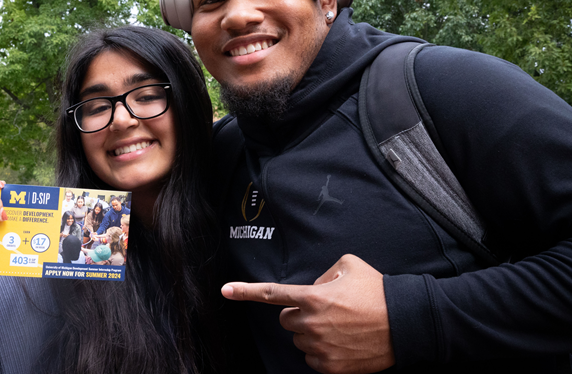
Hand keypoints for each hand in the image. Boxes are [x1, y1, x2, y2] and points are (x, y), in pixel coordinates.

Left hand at [222, 254, 393, 373]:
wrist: (405, 324)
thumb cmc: (377, 292)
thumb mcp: (349, 266)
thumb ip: (322, 274)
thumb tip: (312, 288)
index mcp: (312, 297)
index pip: (271, 293)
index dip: (246, 291)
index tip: (226, 290)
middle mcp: (311, 323)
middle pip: (286, 319)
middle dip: (299, 314)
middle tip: (324, 310)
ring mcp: (319, 347)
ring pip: (299, 339)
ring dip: (311, 333)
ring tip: (339, 326)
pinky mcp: (330, 367)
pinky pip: (311, 359)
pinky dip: (321, 351)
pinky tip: (342, 342)